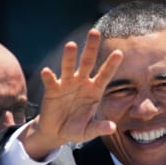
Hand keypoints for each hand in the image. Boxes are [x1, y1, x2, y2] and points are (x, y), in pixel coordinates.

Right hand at [21, 29, 122, 159]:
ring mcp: (67, 84)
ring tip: (71, 45)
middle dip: (91, 48)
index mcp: (94, 90)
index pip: (105, 75)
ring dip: (69, 57)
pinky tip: (47, 72)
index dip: (111, 65)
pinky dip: (49, 76)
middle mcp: (81, 83)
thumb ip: (99, 128)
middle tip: (94, 32)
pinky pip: (51, 81)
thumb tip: (112, 128)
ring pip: (69, 67)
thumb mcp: (88, 131)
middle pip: (87, 62)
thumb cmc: (76, 128)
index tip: (119, 53)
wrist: (56, 132)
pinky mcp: (52, 90)